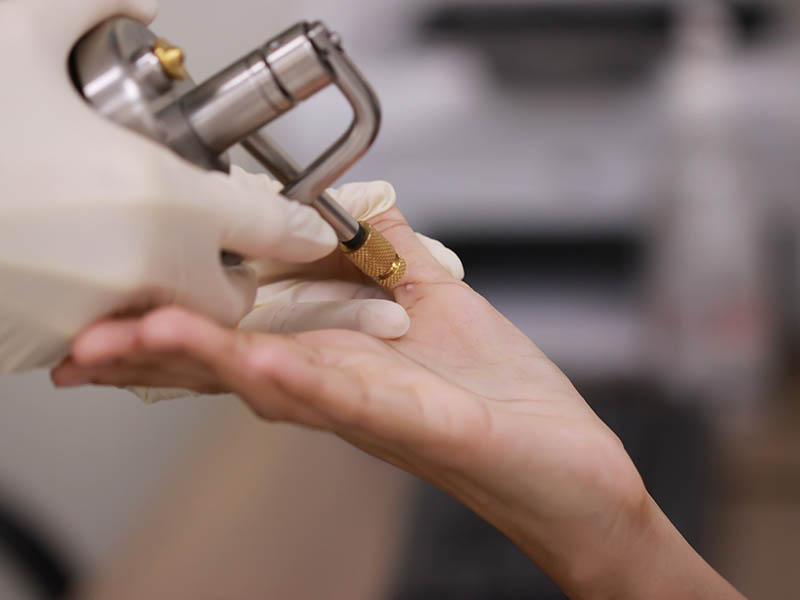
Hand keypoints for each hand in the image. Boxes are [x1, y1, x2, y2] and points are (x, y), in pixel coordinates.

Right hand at [0, 0, 334, 371]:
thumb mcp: (14, 30)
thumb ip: (89, 5)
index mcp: (159, 198)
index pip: (272, 225)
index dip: (303, 226)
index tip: (316, 230)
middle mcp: (139, 270)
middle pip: (229, 296)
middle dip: (226, 271)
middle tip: (199, 234)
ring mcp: (90, 318)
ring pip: (165, 319)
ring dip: (163, 287)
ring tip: (118, 239)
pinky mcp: (39, 346)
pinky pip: (99, 332)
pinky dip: (97, 304)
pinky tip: (61, 259)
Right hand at [53, 201, 741, 598]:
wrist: (569, 470)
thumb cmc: (504, 401)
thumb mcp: (441, 305)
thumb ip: (391, 258)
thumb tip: (355, 207)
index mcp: (344, 361)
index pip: (243, 338)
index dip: (177, 326)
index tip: (116, 310)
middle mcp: (346, 393)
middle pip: (236, 369)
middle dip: (156, 353)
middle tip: (83, 342)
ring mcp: (380, 412)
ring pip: (278, 385)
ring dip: (208, 359)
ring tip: (139, 337)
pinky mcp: (426, 426)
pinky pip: (356, 401)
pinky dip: (306, 379)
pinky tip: (260, 362)